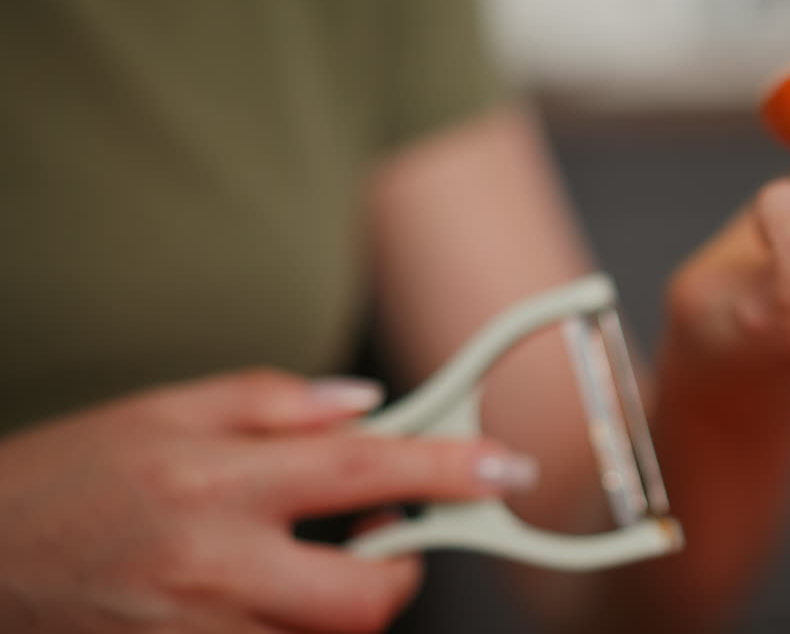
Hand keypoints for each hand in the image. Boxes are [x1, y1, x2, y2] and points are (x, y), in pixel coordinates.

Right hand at [0, 369, 537, 632]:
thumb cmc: (58, 484)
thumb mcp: (158, 411)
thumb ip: (272, 402)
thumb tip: (364, 406)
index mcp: (215, 480)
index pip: (363, 468)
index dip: (449, 467)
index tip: (506, 469)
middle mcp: (213, 567)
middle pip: (367, 597)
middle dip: (399, 575)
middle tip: (386, 542)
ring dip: (338, 612)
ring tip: (293, 569)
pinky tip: (257, 601)